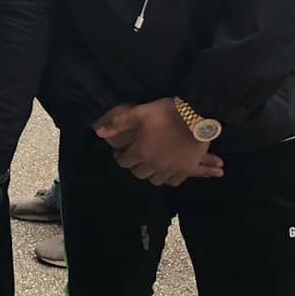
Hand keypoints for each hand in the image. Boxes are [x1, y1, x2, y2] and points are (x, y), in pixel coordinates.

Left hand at [93, 99, 223, 186]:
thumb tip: (98, 132)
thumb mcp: (139, 113)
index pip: (124, 162)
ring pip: (156, 180)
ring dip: (150, 173)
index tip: (121, 152)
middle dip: (134, 165)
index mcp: (141, 153)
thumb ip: (118, 123)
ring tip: (150, 163)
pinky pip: (173, 181)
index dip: (120, 157)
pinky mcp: (186, 169)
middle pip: (139, 173)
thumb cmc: (165, 113)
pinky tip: (166, 170)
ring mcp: (171, 169)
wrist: (196, 116)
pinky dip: (168, 178)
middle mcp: (155, 165)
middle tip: (135, 157)